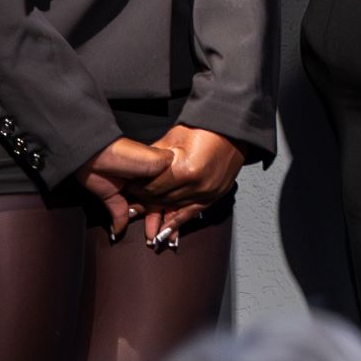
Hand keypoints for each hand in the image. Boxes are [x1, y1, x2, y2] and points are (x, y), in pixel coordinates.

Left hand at [75, 137, 173, 238]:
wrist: (98, 154)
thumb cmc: (130, 154)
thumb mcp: (160, 161)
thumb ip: (172, 176)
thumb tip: (181, 190)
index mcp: (161, 170)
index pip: (173, 192)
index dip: (178, 207)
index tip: (182, 219)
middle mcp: (146, 181)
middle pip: (160, 205)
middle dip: (166, 221)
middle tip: (168, 236)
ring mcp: (130, 191)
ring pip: (143, 212)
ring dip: (149, 226)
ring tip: (153, 239)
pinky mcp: (113, 198)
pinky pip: (120, 215)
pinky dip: (122, 224)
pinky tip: (125, 231)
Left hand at [135, 125, 242, 248]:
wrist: (232, 130)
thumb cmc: (204, 129)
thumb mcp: (172, 138)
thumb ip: (154, 159)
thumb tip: (137, 172)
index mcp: (185, 170)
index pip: (153, 187)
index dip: (137, 188)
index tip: (128, 187)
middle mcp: (198, 185)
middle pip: (162, 199)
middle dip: (145, 201)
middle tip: (133, 201)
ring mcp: (208, 192)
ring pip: (175, 208)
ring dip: (158, 213)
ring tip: (143, 218)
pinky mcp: (215, 195)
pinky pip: (192, 212)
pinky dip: (177, 222)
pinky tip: (165, 231)